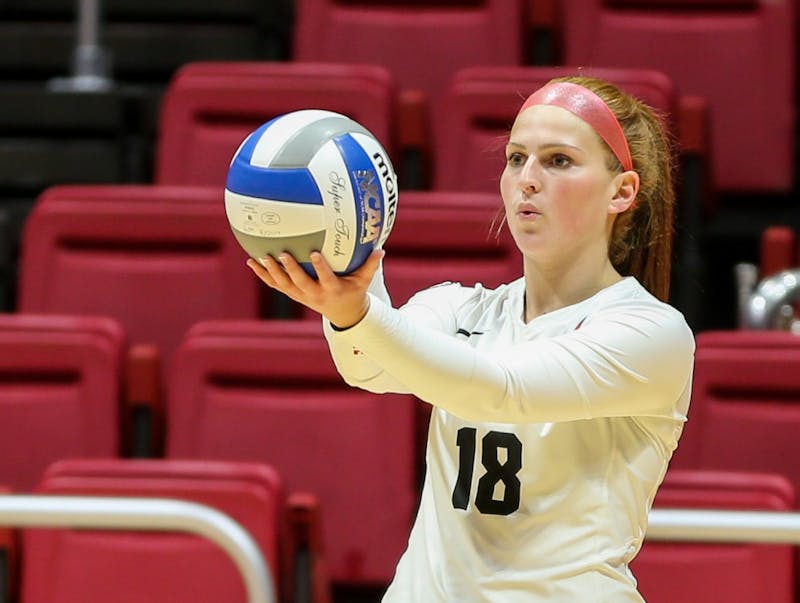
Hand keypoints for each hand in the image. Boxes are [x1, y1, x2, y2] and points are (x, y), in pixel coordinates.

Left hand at [246, 249, 384, 328]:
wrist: (342, 313)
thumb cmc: (354, 291)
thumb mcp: (364, 281)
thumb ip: (371, 265)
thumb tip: (382, 249)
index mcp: (332, 289)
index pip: (326, 279)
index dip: (320, 268)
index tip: (314, 253)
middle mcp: (314, 294)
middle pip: (300, 283)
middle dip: (290, 269)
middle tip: (282, 254)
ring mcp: (302, 296)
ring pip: (284, 285)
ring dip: (272, 272)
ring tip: (261, 257)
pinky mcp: (293, 294)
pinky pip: (275, 285)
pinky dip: (264, 275)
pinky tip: (251, 261)